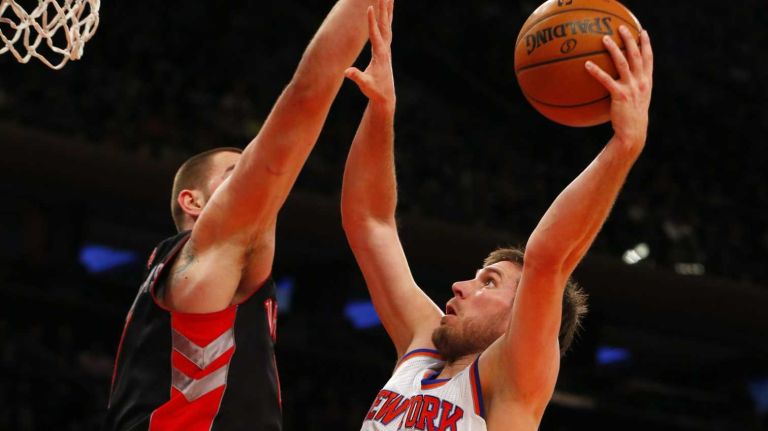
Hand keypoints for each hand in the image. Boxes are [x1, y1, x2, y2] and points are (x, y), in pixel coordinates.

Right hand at [345, 0, 394, 106]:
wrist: (385, 97)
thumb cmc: (374, 90)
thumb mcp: (365, 85)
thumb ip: (357, 77)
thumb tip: (347, 72)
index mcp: (380, 54)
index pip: (375, 34)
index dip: (372, 21)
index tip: (370, 6)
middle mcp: (385, 48)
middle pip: (385, 24)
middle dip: (383, 8)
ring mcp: (387, 48)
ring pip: (388, 24)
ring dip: (388, 10)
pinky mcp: (385, 49)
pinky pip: (387, 29)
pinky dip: (386, 18)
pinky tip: (387, 11)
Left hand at [586, 26, 652, 151]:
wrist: (633, 133)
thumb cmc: (631, 119)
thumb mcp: (637, 101)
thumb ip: (632, 89)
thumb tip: (621, 83)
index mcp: (646, 82)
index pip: (649, 58)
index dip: (646, 44)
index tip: (642, 32)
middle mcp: (641, 82)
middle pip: (636, 55)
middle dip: (630, 39)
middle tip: (622, 27)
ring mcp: (631, 88)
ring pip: (623, 62)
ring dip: (614, 49)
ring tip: (604, 38)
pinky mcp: (620, 95)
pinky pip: (606, 80)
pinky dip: (596, 71)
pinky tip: (586, 64)